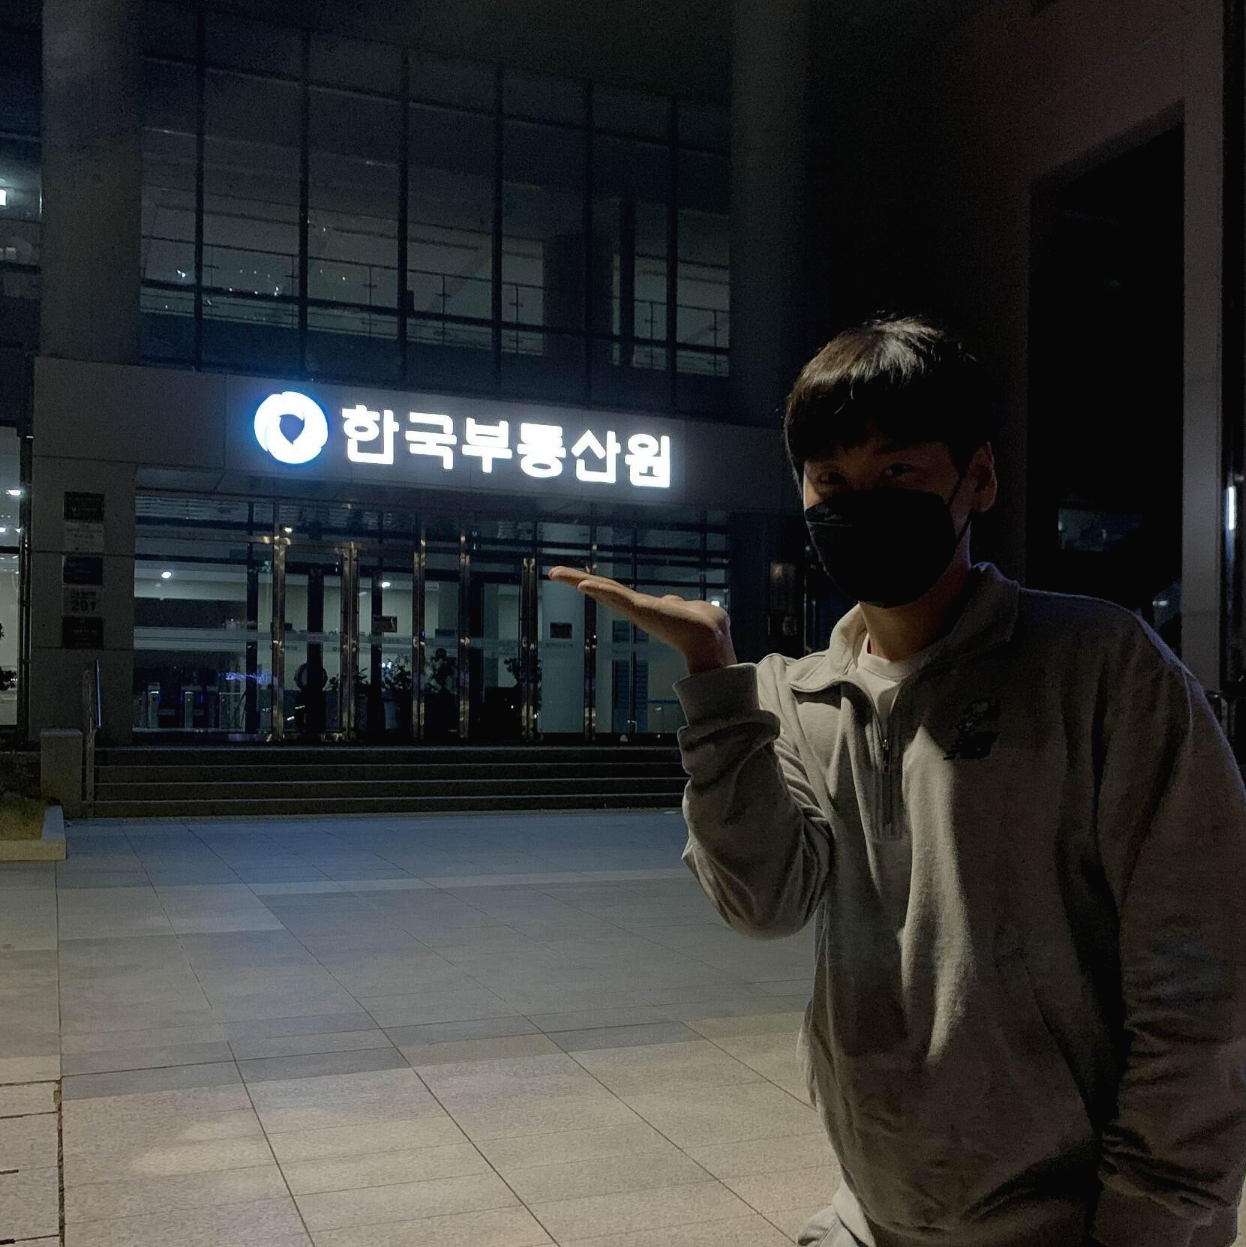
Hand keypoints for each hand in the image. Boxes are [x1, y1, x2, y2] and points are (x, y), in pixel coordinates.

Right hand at [548, 566, 737, 674]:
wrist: (711, 638)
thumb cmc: (707, 626)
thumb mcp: (689, 609)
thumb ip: (677, 605)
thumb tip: (673, 601)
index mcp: (647, 608)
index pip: (616, 594)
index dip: (598, 586)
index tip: (580, 581)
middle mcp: (638, 609)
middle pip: (603, 591)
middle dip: (578, 581)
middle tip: (554, 572)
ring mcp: (637, 610)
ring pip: (604, 591)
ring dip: (579, 581)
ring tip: (557, 573)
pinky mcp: (641, 610)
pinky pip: (616, 597)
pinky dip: (599, 590)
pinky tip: (583, 584)